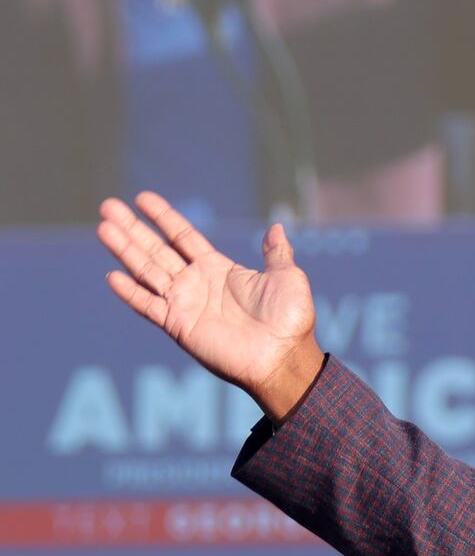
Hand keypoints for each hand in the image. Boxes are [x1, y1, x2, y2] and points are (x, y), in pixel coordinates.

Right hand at [97, 192, 323, 420]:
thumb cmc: (291, 320)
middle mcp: (196, 284)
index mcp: (218, 269)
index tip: (142, 198)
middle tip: (108, 206)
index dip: (163, 217)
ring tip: (103, 228)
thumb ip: (276, 252)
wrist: (284, 357)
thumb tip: (277, 226)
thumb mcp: (287, 277)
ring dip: (125, 251)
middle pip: (157, 250)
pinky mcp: (179, 326)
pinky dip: (131, 293)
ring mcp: (185, 304)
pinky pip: (149, 306)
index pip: (183, 237)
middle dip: (133, 229)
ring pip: (146, 272)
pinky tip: (112, 276)